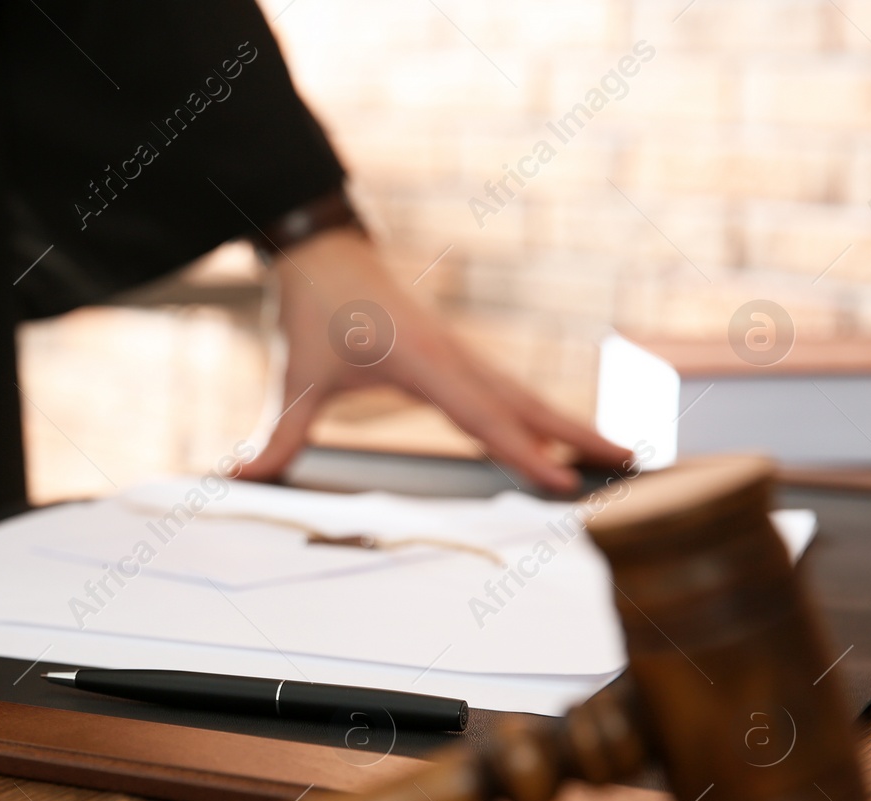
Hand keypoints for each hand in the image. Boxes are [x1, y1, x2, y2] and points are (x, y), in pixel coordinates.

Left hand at [240, 229, 632, 491]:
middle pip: (524, 402)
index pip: (480, 416)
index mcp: (422, 357)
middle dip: (576, 435)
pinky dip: (537, 411)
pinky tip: (556, 434)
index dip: (521, 452)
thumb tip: (241, 475)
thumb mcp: (295, 373)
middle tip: (628, 464)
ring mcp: (459, 351)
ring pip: (523, 393)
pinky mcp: (455, 353)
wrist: (323, 250)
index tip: (560, 481)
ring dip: (568, 423)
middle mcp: (453, 353)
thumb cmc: (314, 306)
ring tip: (615, 453)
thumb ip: (279, 433)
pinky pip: (505, 388)